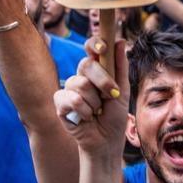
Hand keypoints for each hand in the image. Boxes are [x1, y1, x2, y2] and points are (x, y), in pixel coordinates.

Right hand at [54, 37, 130, 157]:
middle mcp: (81, 76)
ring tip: (96, 112)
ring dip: (94, 102)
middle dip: (103, 81)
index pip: (91, 48)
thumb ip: (121, 67)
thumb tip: (121, 41)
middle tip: (110, 96)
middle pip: (86, 64)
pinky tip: (85, 119)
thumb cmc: (114, 116)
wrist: (106, 141)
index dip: (95, 44)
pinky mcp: (60, 104)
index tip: (103, 48)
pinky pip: (71, 100)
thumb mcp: (122, 91)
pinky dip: (84, 112)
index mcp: (97, 70)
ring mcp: (69, 89)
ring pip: (79, 84)